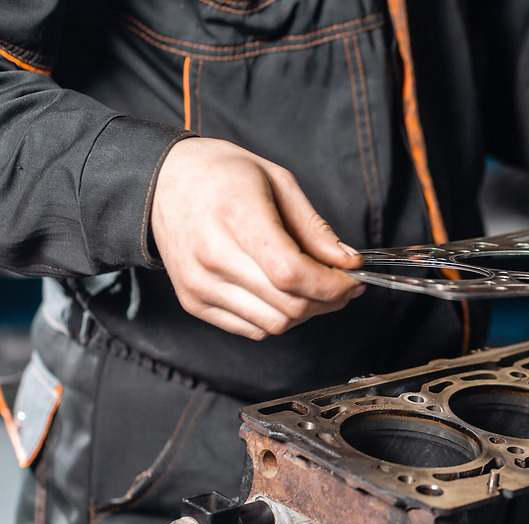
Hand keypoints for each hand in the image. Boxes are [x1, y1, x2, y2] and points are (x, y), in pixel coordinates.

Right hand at [151, 138, 363, 339]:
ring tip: (315, 288)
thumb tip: (348, 263)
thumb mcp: (278, 182)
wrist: (162, 182)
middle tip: (343, 284)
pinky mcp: (193, 302)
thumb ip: (314, 229)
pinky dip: (277, 318)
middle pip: (288, 305)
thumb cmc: (223, 175)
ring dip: (306, 313)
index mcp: (236, 217)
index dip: (332, 285)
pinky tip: (283, 293)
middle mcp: (212, 257)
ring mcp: (199, 284)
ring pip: (274, 324)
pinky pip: (252, 329)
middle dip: (328, 301)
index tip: (352, 279)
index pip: (291, 273)